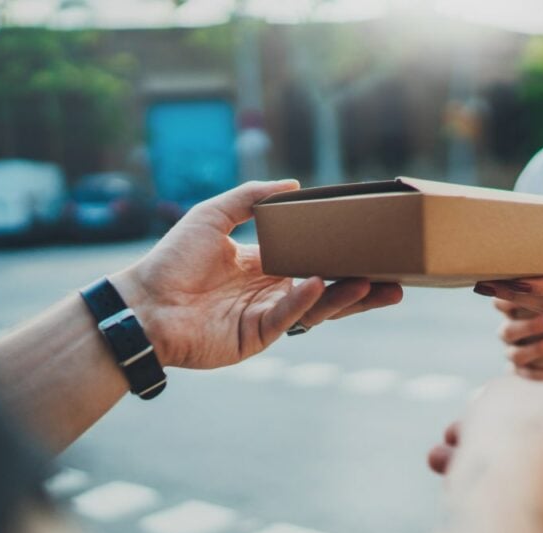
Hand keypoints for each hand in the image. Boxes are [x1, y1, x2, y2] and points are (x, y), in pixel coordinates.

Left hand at [111, 180, 402, 368]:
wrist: (143, 302)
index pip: (313, 259)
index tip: (372, 245)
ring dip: (348, 297)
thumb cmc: (172, 258)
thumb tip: (295, 184)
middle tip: (398, 277)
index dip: (341, 254)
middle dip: (362, 285)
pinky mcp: (257, 337)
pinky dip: (305, 300)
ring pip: (318, 306)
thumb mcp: (213, 214)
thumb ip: (252, 197)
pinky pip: (288, 317)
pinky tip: (321, 284)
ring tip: (379, 285)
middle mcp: (271, 292)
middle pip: (327, 287)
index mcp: (264, 266)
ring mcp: (267, 317)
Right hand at [425, 378, 542, 532]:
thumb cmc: (507, 437)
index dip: (507, 407)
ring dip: (489, 470)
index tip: (478, 412)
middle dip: (491, 439)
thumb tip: (510, 401)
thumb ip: (512, 392)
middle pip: (538, 443)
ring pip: (530, 478)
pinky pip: (528, 512)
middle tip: (455, 438)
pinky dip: (501, 504)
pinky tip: (465, 497)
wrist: (507, 508)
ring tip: (444, 465)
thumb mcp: (501, 389)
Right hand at [494, 299, 542, 381]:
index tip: (530, 295)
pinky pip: (531, 377)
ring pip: (515, 356)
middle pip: (507, 332)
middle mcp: (507, 332)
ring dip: (539, 348)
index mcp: (509, 309)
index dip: (508, 300)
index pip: (500, 304)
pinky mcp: (524, 374)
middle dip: (530, 327)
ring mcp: (514, 354)